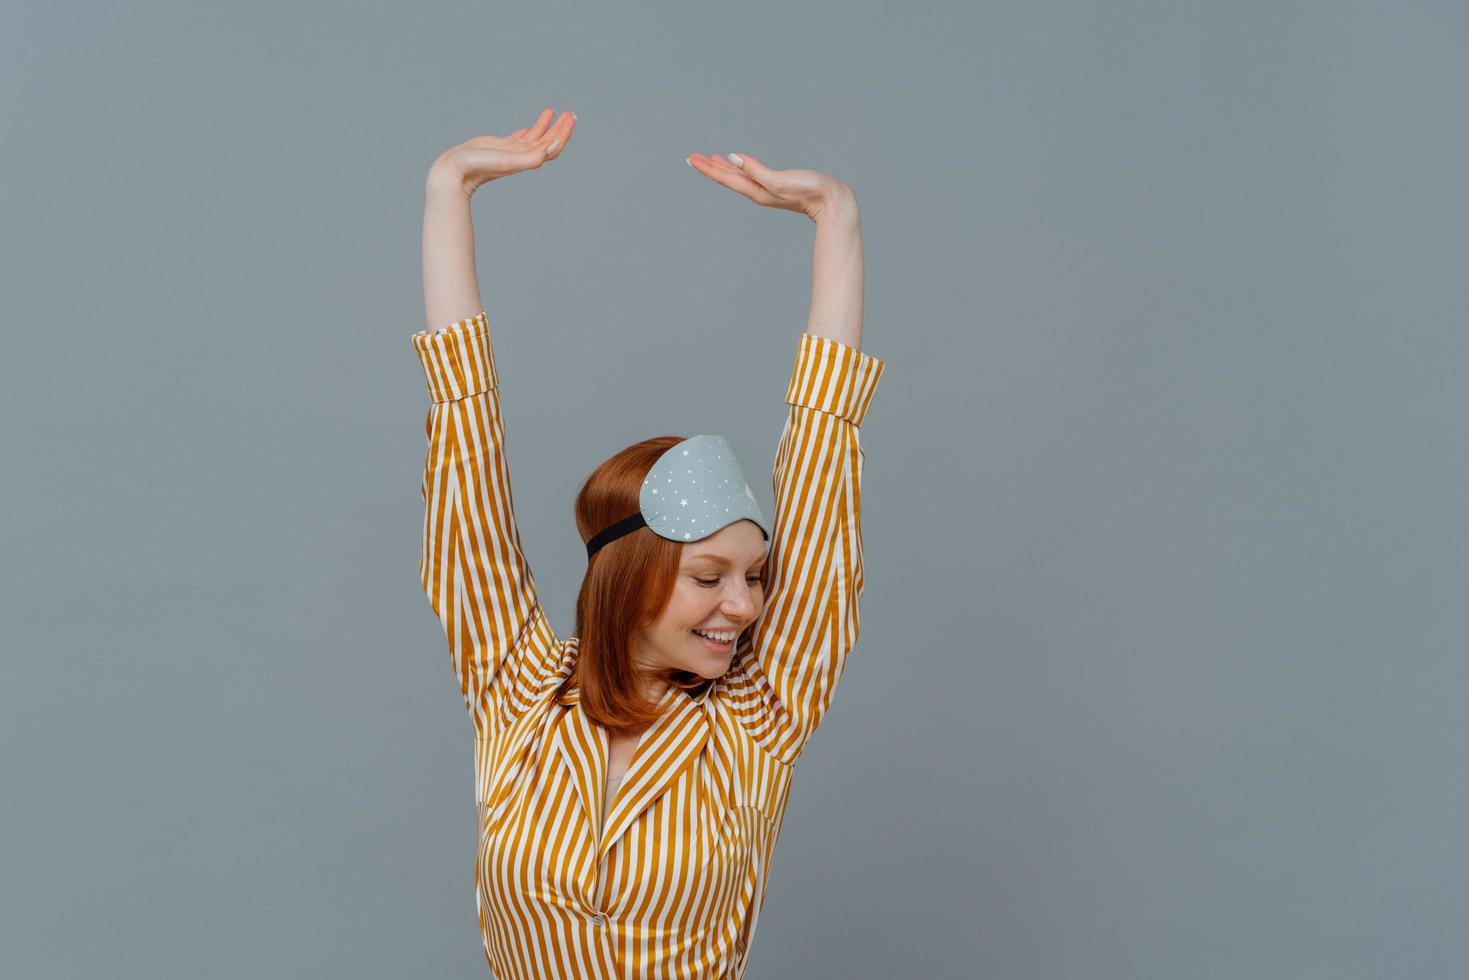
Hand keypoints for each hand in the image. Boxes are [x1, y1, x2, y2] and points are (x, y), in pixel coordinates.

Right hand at [429, 107, 576, 195]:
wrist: (455, 171)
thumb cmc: (480, 167)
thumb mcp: (508, 161)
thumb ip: (531, 158)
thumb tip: (552, 148)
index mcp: (527, 160)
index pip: (552, 147)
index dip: (563, 133)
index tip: (570, 118)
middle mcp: (522, 156)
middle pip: (547, 141)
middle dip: (559, 127)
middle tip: (570, 113)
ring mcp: (511, 151)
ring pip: (534, 137)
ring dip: (545, 125)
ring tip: (552, 111)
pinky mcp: (499, 147)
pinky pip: (518, 139)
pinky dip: (528, 130)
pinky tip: (531, 126)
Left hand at [687, 152, 853, 220]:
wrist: (832, 203)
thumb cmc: (809, 191)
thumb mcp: (778, 180)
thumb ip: (755, 170)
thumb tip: (732, 159)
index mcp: (755, 190)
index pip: (726, 177)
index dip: (707, 168)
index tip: (691, 159)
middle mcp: (758, 190)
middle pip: (728, 178)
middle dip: (710, 167)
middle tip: (692, 158)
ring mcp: (767, 189)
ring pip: (739, 177)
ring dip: (723, 168)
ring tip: (711, 159)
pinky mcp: (777, 185)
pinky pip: (751, 175)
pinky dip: (740, 168)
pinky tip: (739, 164)